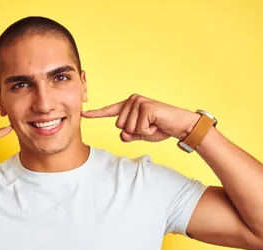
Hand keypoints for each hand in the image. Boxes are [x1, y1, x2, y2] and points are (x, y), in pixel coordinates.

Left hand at [81, 94, 198, 142]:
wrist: (179, 125)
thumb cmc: (159, 128)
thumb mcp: (140, 134)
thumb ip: (128, 135)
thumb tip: (122, 134)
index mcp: (128, 106)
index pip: (109, 111)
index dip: (96, 114)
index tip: (83, 114)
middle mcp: (131, 101)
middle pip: (120, 126)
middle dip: (134, 132)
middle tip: (149, 126)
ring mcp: (138, 102)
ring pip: (128, 128)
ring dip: (142, 132)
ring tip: (153, 125)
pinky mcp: (145, 107)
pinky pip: (139, 128)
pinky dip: (148, 131)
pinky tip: (156, 124)